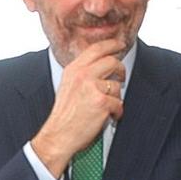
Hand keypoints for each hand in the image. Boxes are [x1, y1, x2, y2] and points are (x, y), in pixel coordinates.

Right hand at [29, 38, 126, 177]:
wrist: (59, 135)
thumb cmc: (64, 115)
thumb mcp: (68, 86)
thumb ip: (82, 73)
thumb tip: (102, 64)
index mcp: (74, 70)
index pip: (96, 49)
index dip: (111, 44)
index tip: (119, 44)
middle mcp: (83, 75)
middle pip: (112, 62)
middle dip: (120, 70)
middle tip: (121, 77)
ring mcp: (92, 87)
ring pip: (117, 86)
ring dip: (115, 98)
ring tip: (105, 108)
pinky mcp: (101, 102)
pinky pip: (119, 103)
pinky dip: (116, 112)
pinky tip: (107, 117)